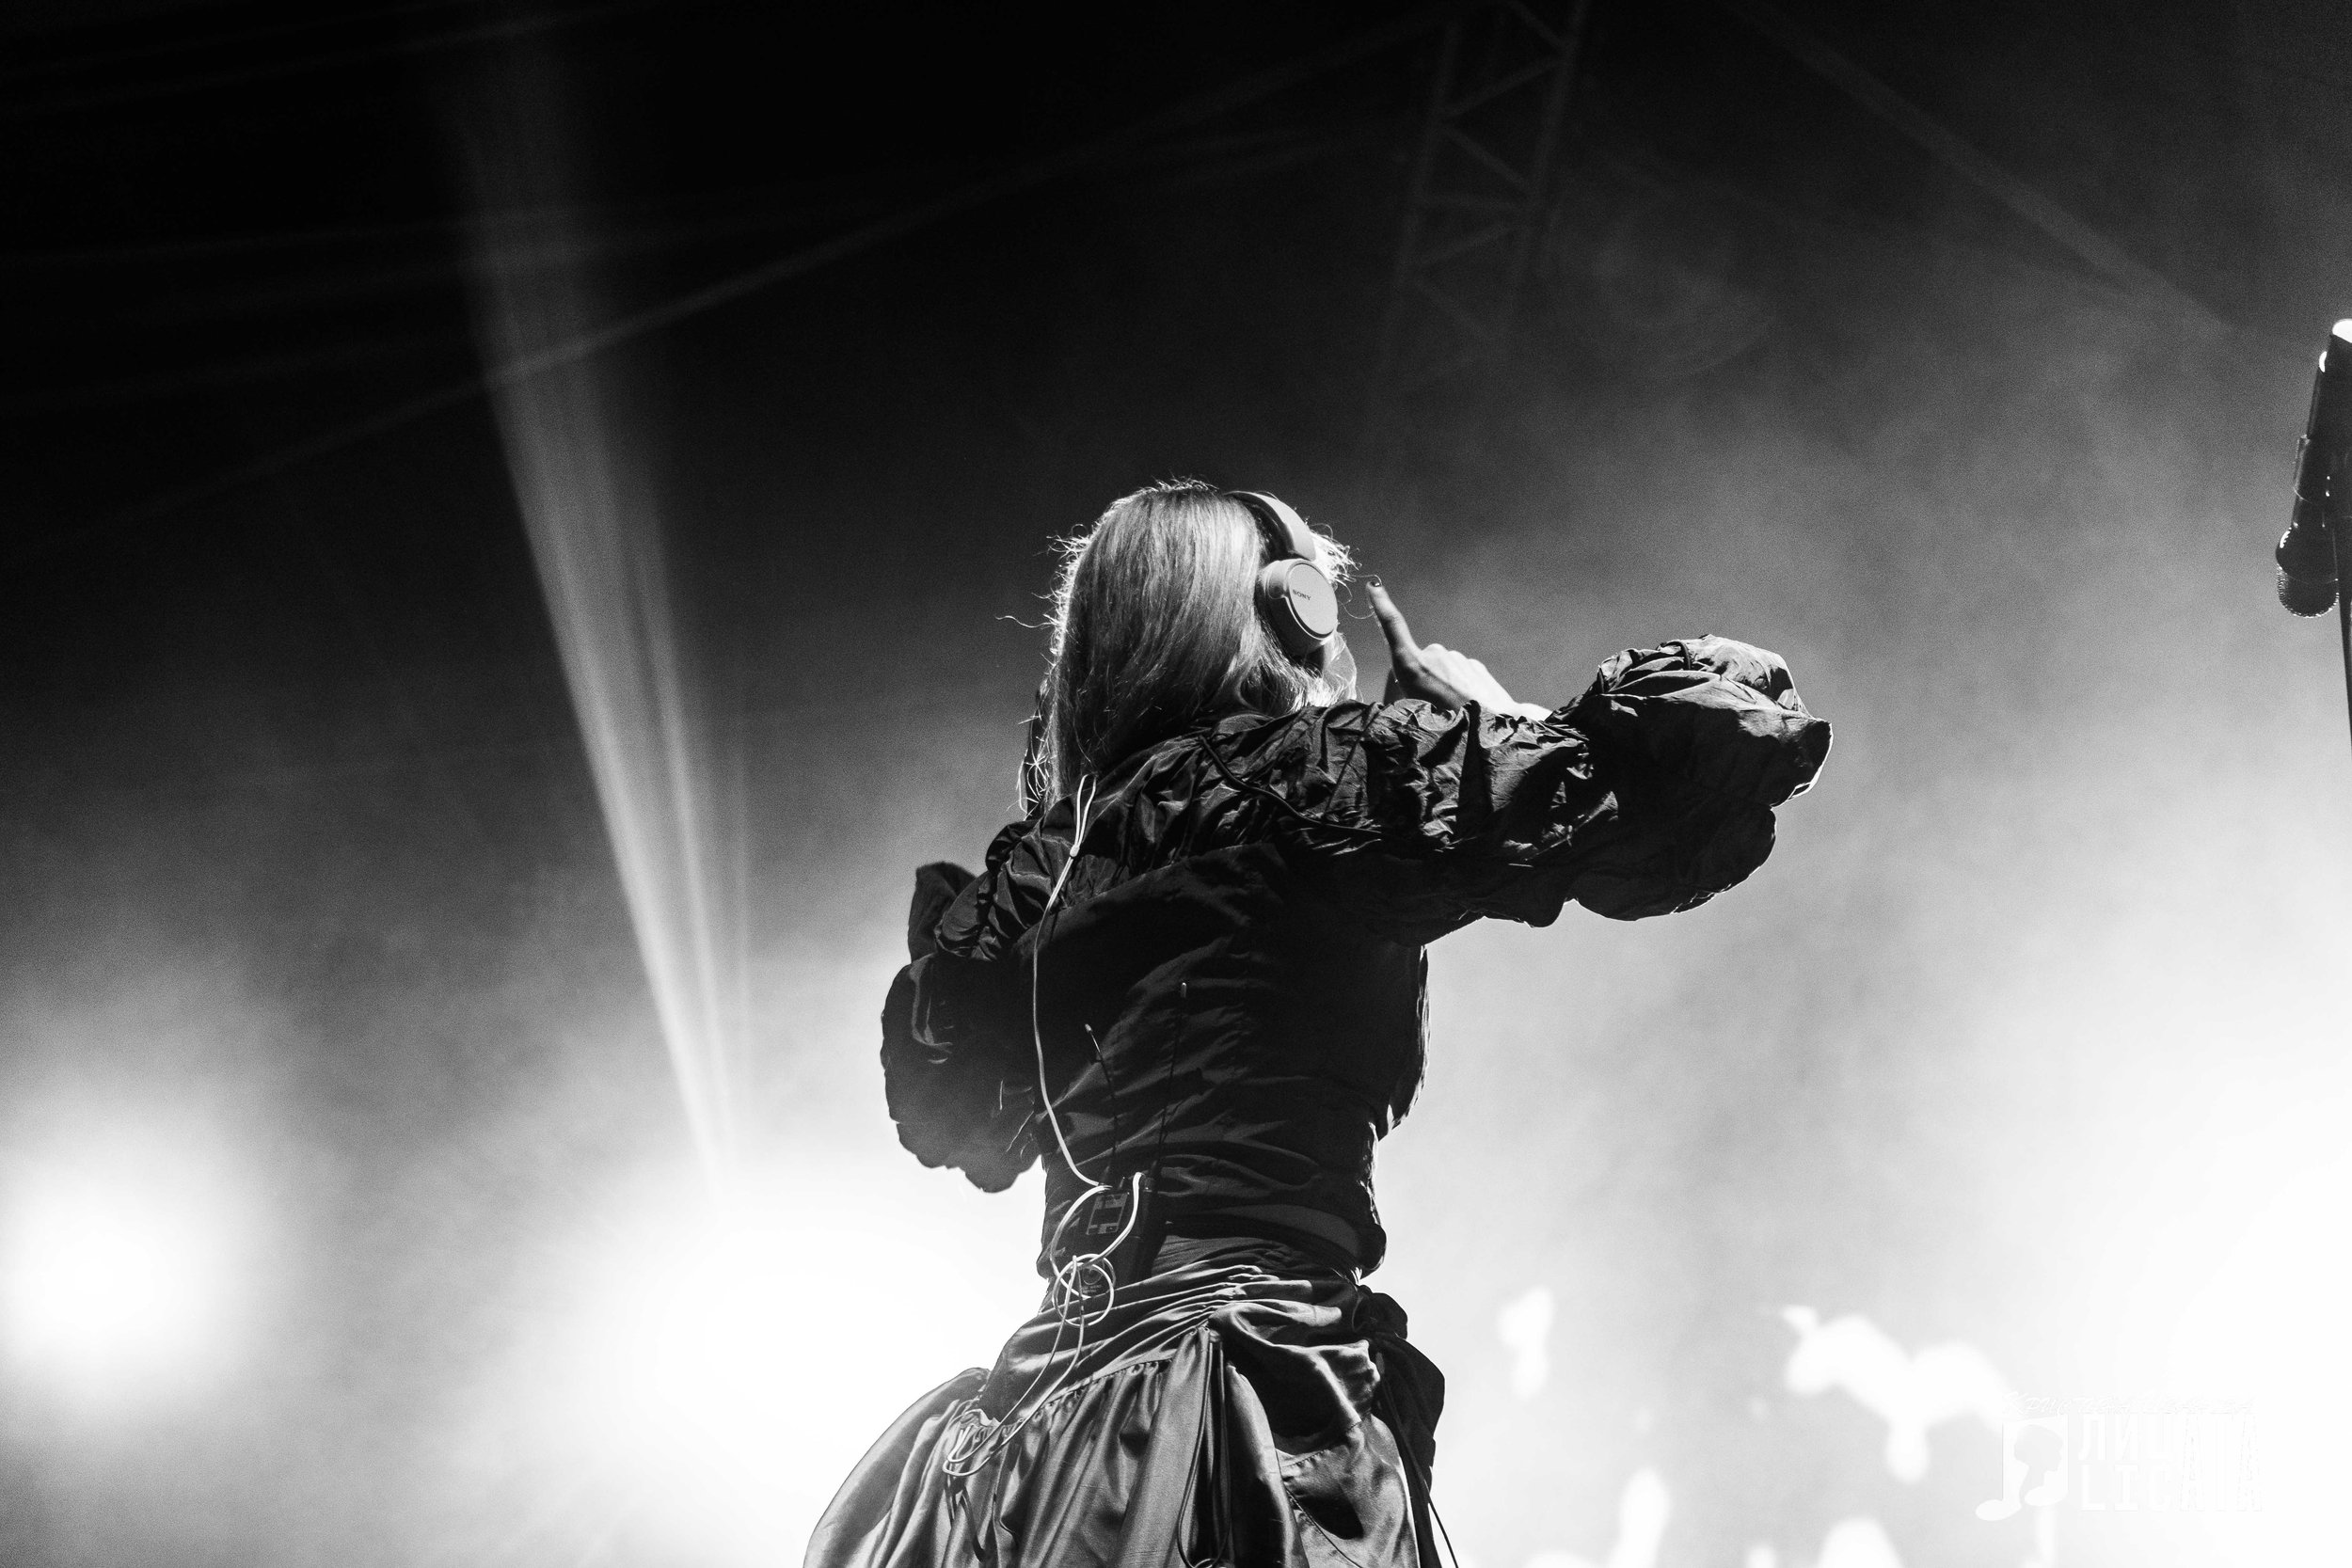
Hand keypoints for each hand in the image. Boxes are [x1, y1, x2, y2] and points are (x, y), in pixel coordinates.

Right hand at [1367, 582, 1548, 717]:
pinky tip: (1466, 705)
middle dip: (1421, 681)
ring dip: (1443, 686)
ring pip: (1441, 670)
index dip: (1381, 606)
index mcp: (1413, 665)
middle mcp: (1433, 655)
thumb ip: (1403, 697)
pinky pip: (1459, 674)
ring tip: (1452, 711)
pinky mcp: (1473, 664)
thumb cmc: (1450, 723)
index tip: (1374, 587)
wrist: (1495, 723)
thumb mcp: (1413, 714)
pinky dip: (1459, 687)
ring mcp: (1456, 658)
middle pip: (1419, 663)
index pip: (1393, 628)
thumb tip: (1404, 691)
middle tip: (1431, 708)